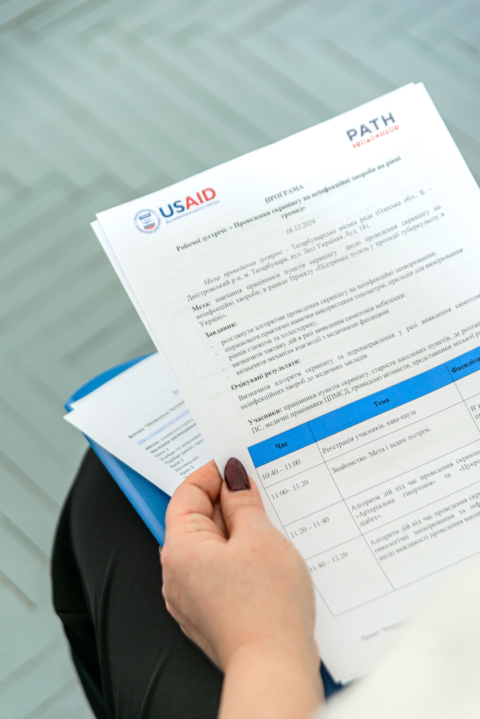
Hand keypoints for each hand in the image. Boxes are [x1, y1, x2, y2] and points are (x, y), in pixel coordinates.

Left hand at [161, 459, 322, 718]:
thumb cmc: (267, 605)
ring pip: (210, 547)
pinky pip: (218, 571)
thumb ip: (243, 503)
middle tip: (259, 488)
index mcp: (180, 549)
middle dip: (227, 501)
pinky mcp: (210, 613)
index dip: (212, 474)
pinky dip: (237, 556)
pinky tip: (265, 553)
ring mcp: (191, 597)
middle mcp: (176, 574)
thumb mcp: (260, 538)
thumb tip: (234, 478)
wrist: (274, 668)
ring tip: (267, 519)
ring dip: (236, 529)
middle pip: (197, 520)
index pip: (187, 494)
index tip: (237, 464)